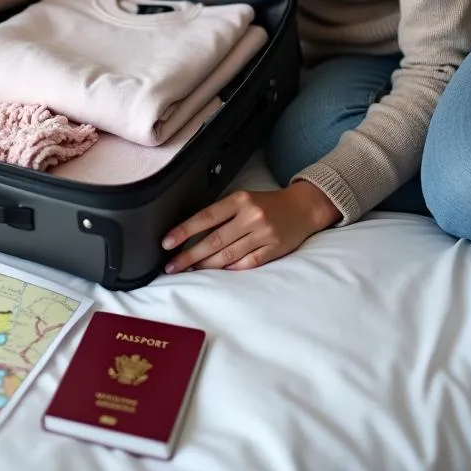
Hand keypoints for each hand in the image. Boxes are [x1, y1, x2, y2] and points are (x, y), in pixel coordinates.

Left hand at [161, 182, 339, 272]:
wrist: (303, 207)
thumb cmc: (267, 203)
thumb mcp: (243, 199)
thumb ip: (222, 214)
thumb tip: (193, 233)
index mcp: (240, 200)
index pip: (206, 217)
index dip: (184, 230)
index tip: (167, 242)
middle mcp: (251, 216)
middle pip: (214, 240)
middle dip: (189, 255)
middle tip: (171, 266)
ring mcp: (263, 234)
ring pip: (228, 254)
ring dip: (206, 265)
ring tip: (189, 270)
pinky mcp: (273, 249)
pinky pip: (247, 263)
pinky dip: (231, 268)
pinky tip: (218, 271)